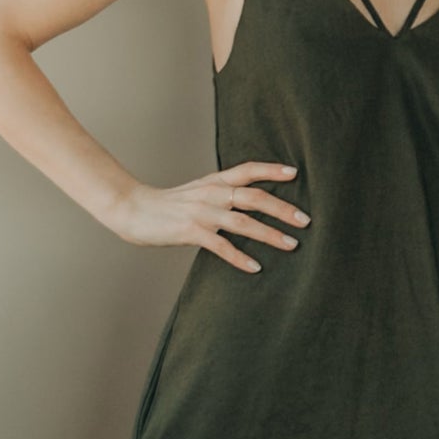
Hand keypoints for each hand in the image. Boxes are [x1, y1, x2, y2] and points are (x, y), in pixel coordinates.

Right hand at [106, 159, 307, 273]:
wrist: (132, 209)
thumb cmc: (168, 205)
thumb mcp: (198, 191)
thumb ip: (223, 193)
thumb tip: (251, 202)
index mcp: (214, 181)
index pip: (248, 170)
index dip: (272, 170)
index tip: (295, 174)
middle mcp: (212, 194)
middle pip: (255, 197)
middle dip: (283, 209)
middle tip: (306, 221)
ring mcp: (202, 213)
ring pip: (243, 222)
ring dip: (270, 234)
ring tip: (292, 245)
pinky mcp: (191, 232)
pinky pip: (221, 246)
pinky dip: (239, 257)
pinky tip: (255, 267)